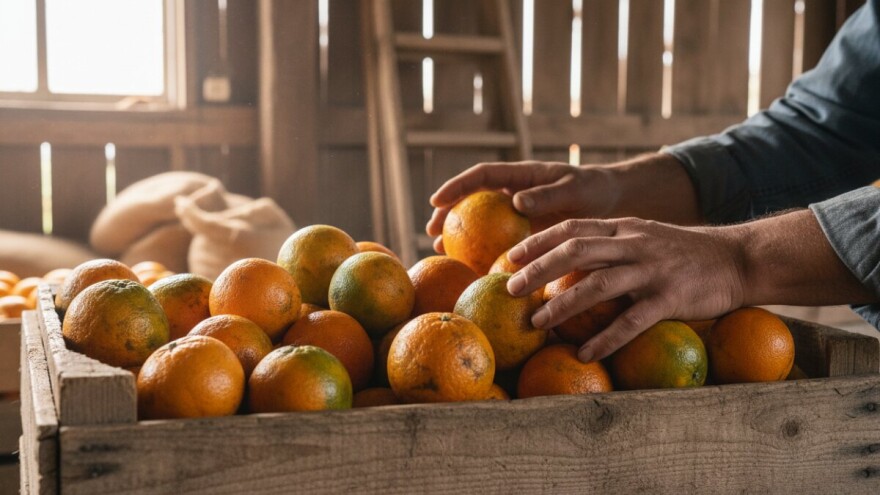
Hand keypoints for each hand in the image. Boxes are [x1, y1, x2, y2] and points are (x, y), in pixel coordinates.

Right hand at [426, 161, 615, 252]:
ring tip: (440, 250)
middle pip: (471, 198)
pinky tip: (472, 268)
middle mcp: (513, 192)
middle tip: (431, 230)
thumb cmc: (593, 190)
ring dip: (459, 233)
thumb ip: (548, 195)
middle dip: (447, 212)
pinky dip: (483, 252)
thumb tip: (516, 202)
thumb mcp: (575, 189)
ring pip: (479, 221)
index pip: (482, 176)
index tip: (437, 200)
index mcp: (521, 175)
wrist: (611, 201)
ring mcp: (515, 213)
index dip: (457, 186)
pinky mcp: (523, 232)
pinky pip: (498, 240)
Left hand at [504, 217, 746, 361]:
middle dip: (539, 270)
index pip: (572, 227)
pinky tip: (585, 353)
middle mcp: (634, 244)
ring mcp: (652, 270)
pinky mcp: (670, 298)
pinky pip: (631, 321)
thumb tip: (566, 262)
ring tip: (538, 325)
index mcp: (624, 228)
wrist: (738, 259)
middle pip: (576, 251)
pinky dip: (605, 338)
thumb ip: (610, 244)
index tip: (511, 257)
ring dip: (563, 306)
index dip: (538, 240)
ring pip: (598, 284)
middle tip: (511, 289)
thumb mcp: (644, 236)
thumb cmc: (683, 252)